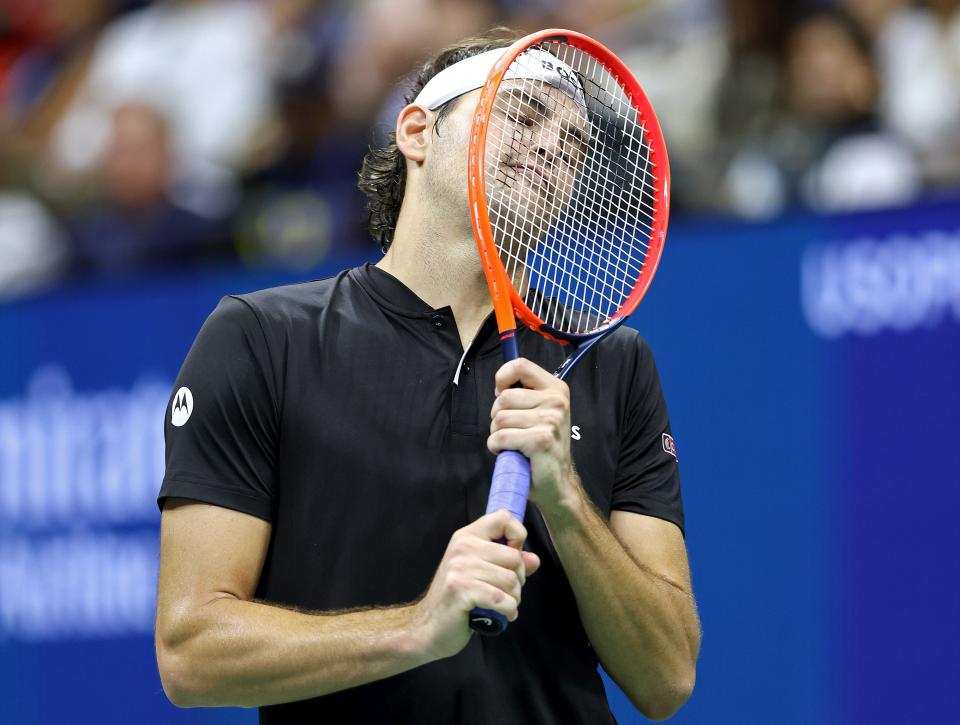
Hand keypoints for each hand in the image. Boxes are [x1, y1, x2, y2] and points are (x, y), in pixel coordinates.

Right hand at [414, 510, 540, 660]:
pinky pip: (502, 599)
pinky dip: (509, 611)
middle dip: (518, 580)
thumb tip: (534, 559)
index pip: (503, 517)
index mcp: (467, 536)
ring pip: (511, 580)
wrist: (428, 627)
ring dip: (514, 599)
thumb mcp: (481, 574)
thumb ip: (509, 564)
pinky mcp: (462, 590)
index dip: (517, 536)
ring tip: (503, 605)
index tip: (512, 557)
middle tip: (506, 592)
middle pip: (514, 557)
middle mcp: (463, 547)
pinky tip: (502, 615)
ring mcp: (460, 568)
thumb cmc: (457, 599)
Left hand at [487, 358, 573, 511]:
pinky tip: (512, 453)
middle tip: (513, 431)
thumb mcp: (541, 411)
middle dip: (498, 416)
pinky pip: (499, 438)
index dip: (502, 378)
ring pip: (499, 419)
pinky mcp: (539, 440)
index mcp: (556, 389)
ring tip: (514, 443)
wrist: (557, 483)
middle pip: (503, 398)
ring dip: (497, 434)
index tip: (502, 394)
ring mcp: (550, 421)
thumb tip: (500, 385)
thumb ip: (524, 393)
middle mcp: (556, 401)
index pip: (519, 365)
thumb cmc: (543, 446)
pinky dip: (497, 448)